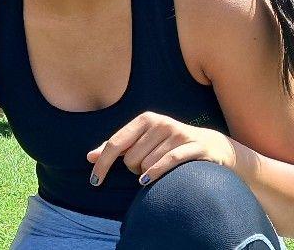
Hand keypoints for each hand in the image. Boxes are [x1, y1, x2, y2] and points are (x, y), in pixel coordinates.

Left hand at [87, 111, 236, 185]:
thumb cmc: (168, 146)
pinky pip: (168, 162)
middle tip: (145, 169)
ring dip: (148, 174)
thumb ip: (118, 148)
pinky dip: (155, 173)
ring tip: (157, 171)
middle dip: (134, 169)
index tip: (94, 181)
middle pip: (132, 158)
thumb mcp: (142, 142)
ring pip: (148, 164)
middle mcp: (161, 123)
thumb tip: (89, 157)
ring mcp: (179, 134)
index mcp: (145, 119)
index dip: (102, 163)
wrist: (213, 146)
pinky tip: (146, 182)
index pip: (115, 143)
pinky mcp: (195, 147)